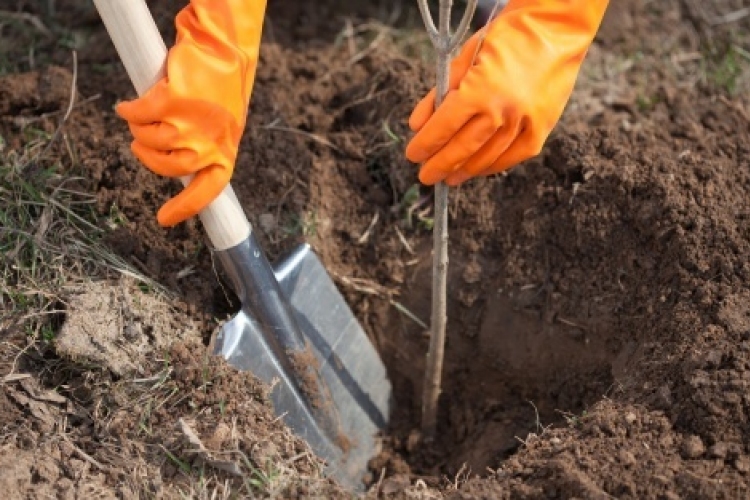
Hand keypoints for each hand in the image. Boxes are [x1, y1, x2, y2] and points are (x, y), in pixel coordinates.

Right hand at [116, 0, 266, 226]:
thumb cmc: (220, 90)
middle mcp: (208, 146)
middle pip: (165, 168)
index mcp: (224, 156)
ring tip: (147, 113)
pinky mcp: (172, 102)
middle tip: (143, 141)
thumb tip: (178, 169)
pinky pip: (138, 115)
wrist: (222, 51)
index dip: (184, 209)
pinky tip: (129, 106)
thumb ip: (204, 150)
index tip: (164, 221)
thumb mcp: (222, 128)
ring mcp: (190, 126)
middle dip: (147, 155)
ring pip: (148, 140)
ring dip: (140, 127)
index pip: (205, 194)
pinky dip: (130, 111)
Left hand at [405, 0, 608, 185]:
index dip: (425, 145)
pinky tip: (478, 169)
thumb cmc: (506, 37)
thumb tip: (417, 125)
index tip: (413, 155)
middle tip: (426, 176)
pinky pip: (514, 156)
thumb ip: (439, 93)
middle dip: (440, 165)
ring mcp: (525, 122)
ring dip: (465, 170)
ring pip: (487, 157)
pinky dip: (493, 166)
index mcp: (479, 90)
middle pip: (463, 149)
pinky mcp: (542, 128)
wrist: (556, 28)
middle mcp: (503, 111)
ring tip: (450, 177)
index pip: (443, 127)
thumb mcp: (465, 57)